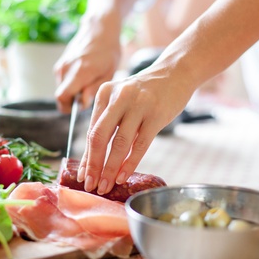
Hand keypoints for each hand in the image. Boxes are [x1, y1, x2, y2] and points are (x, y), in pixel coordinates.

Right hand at [54, 14, 120, 112]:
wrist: (99, 29)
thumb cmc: (108, 51)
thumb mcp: (108, 73)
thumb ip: (93, 89)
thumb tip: (82, 104)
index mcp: (79, 72)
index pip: (62, 97)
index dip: (69, 107)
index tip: (81, 106)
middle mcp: (66, 68)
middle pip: (61, 96)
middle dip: (73, 101)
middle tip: (89, 94)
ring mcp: (61, 65)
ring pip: (62, 89)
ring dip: (73, 91)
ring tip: (88, 82)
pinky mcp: (60, 64)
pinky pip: (62, 81)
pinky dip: (71, 84)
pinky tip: (84, 76)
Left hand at [77, 61, 193, 194]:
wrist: (175, 72)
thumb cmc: (145, 92)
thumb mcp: (121, 99)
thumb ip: (108, 122)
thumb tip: (94, 156)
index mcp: (104, 94)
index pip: (92, 131)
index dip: (86, 156)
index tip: (83, 175)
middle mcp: (118, 98)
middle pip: (100, 137)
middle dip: (93, 165)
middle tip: (91, 185)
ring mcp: (138, 105)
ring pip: (119, 144)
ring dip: (110, 169)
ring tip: (106, 186)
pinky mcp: (156, 114)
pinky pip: (140, 144)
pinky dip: (130, 163)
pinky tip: (123, 175)